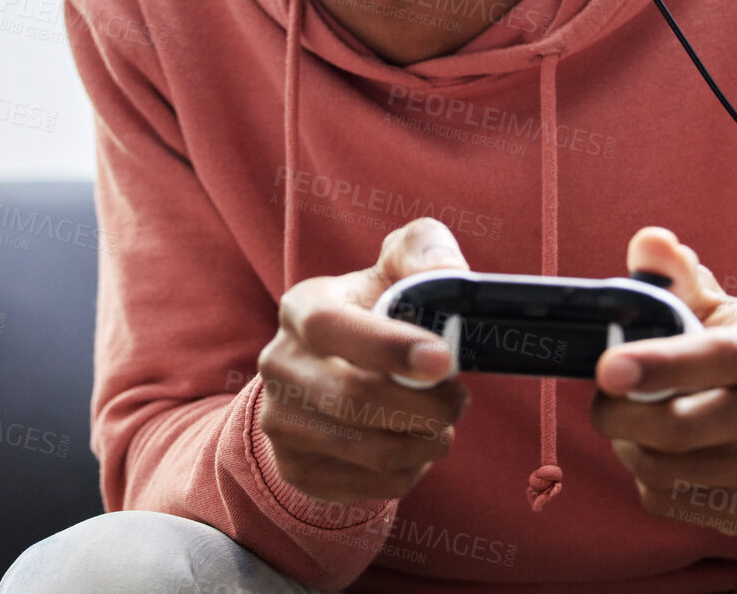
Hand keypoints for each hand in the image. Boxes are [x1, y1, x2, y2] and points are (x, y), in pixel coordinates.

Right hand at [255, 218, 472, 503]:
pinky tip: (414, 443)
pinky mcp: (298, 469)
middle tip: (458, 399)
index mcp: (301, 307)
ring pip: (370, 450)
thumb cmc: (376, 312)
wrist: (328, 371)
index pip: (329, 326)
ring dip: (426, 441)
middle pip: (354, 399)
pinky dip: (412, 470)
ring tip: (442, 422)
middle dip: (426, 405)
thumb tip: (448, 273)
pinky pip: (372, 485)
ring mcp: (281, 422)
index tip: (443, 359)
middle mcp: (278, 364)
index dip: (388, 346)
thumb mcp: (393, 269)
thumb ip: (421, 252)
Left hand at [590, 227, 736, 532]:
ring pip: (666, 469)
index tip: (607, 366)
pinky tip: (655, 450)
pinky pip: (668, 500)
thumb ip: (677, 276)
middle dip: (622, 413)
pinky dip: (644, 475)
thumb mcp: (717, 308)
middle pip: (683, 427)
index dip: (660, 363)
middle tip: (602, 394)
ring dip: (629, 443)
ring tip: (632, 418)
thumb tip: (649, 243)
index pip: (719, 358)